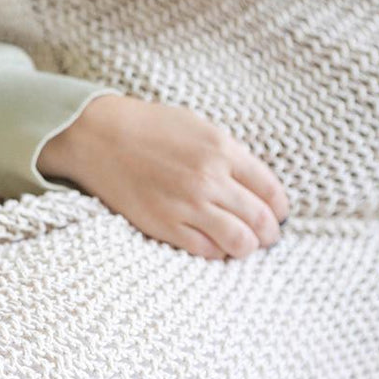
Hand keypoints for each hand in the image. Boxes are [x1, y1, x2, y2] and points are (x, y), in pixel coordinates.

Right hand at [37, 94, 289, 260]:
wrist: (99, 136)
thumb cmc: (148, 127)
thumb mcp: (198, 126)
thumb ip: (229, 153)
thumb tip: (256, 185)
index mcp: (222, 149)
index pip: (271, 190)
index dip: (280, 208)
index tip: (278, 213)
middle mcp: (209, 179)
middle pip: (261, 220)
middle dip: (270, 233)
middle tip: (267, 236)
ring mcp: (187, 205)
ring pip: (239, 242)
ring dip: (248, 247)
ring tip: (244, 244)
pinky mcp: (164, 225)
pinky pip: (206, 251)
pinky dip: (217, 251)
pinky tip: (214, 243)